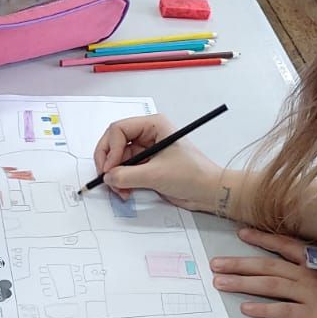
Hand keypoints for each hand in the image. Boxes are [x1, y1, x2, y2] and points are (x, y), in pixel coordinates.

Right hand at [93, 115, 224, 211]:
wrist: (209, 192)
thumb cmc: (192, 175)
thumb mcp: (156, 174)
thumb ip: (127, 175)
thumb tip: (107, 177)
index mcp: (153, 125)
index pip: (119, 129)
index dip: (110, 149)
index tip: (110, 168)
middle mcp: (148, 134)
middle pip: (114, 143)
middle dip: (109, 163)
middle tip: (107, 179)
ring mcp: (146, 151)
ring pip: (118, 160)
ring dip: (115, 176)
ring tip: (121, 191)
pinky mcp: (146, 166)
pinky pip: (125, 171)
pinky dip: (121, 182)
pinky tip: (126, 192)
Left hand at [213, 228, 316, 317]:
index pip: (285, 244)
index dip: (262, 239)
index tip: (243, 234)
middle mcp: (311, 272)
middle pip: (267, 265)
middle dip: (239, 263)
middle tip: (217, 263)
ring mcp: (311, 293)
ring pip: (268, 284)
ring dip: (241, 282)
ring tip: (221, 282)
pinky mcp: (313, 314)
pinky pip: (282, 310)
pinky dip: (262, 309)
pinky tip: (246, 308)